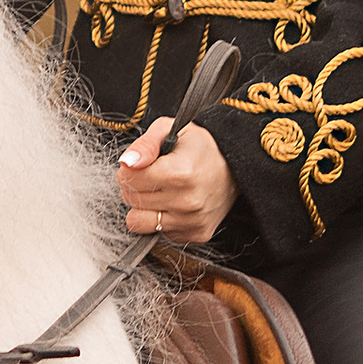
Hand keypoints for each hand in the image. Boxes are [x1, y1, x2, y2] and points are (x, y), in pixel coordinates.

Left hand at [116, 111, 236, 243]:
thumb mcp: (172, 129)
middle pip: (132, 200)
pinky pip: (158, 233)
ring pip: (139, 222)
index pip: (128, 179)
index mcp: (180, 172)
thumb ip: (145, 144)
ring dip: (144, 207)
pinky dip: (161, 219)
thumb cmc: (201, 146)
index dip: (129, 169)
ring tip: (161, 191)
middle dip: (134, 186)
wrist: (235, 165)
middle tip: (152, 175)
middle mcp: (188, 201)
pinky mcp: (196, 234)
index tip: (142, 164)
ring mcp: (193, 221)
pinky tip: (175, 204)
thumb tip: (127, 163)